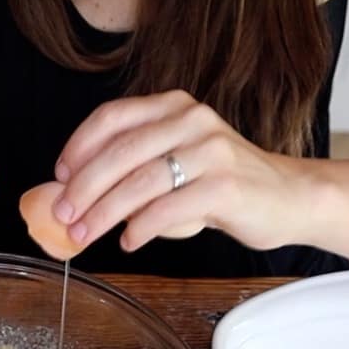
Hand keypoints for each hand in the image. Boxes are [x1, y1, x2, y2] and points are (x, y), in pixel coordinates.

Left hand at [53, 90, 309, 252]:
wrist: (289, 197)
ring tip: (85, 235)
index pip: (112, 117)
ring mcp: (211, 151)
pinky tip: (129, 241)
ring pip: (140, 182)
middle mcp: (192, 120)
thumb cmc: (224, 182)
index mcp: (174, 106)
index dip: (79, 146)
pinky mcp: (225, 186)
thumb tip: (75, 192)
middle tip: (62, 214)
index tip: (59, 176)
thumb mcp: (179, 160)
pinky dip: (141, 229)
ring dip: (104, 213)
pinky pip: (168, 209)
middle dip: (83, 187)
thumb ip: (137, 165)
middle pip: (120, 152)